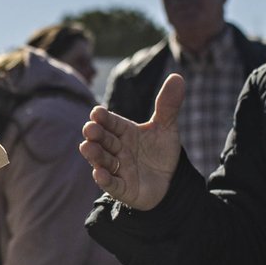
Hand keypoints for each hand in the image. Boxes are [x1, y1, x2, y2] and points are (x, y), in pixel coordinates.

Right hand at [79, 74, 184, 209]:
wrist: (171, 181)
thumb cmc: (161, 152)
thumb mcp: (166, 127)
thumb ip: (168, 105)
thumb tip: (177, 76)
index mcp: (124, 132)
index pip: (111, 122)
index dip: (104, 118)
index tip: (97, 112)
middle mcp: (117, 149)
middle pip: (103, 140)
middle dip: (95, 134)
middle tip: (90, 129)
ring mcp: (118, 169)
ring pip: (102, 160)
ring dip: (94, 154)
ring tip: (88, 147)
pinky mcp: (122, 188)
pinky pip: (112, 184)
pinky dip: (104, 179)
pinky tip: (99, 173)